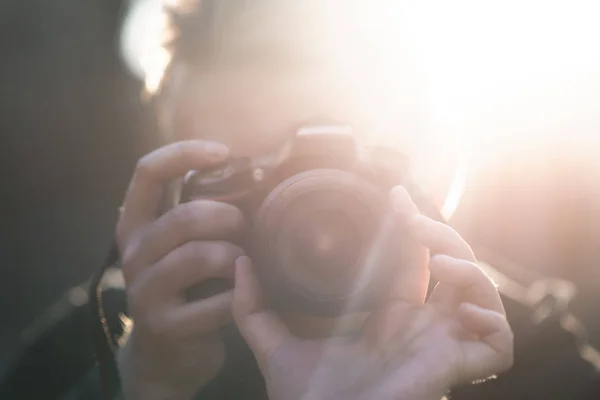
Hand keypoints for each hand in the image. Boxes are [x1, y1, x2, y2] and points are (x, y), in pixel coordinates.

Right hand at [115, 141, 245, 399]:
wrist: (165, 353)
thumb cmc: (184, 287)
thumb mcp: (181, 244)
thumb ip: (198, 212)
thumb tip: (250, 175)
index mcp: (136, 223)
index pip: (147, 172)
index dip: (184, 154)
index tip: (222, 153)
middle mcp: (133, 252)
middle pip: (185, 217)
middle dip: (228, 219)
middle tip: (246, 229)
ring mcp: (144, 290)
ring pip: (199, 256)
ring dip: (235, 257)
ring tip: (246, 263)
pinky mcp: (163, 325)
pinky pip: (215, 303)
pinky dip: (240, 296)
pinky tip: (244, 295)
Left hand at [233, 187, 513, 399]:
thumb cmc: (305, 399)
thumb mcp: (274, 343)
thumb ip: (253, 305)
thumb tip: (239, 263)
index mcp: (388, 317)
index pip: (413, 260)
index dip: (412, 226)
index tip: (395, 196)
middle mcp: (419, 326)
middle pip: (452, 266)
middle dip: (439, 234)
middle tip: (410, 219)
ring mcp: (440, 346)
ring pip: (481, 294)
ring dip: (467, 268)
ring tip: (437, 260)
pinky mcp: (455, 369)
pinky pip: (500, 344)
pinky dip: (492, 319)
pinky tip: (464, 308)